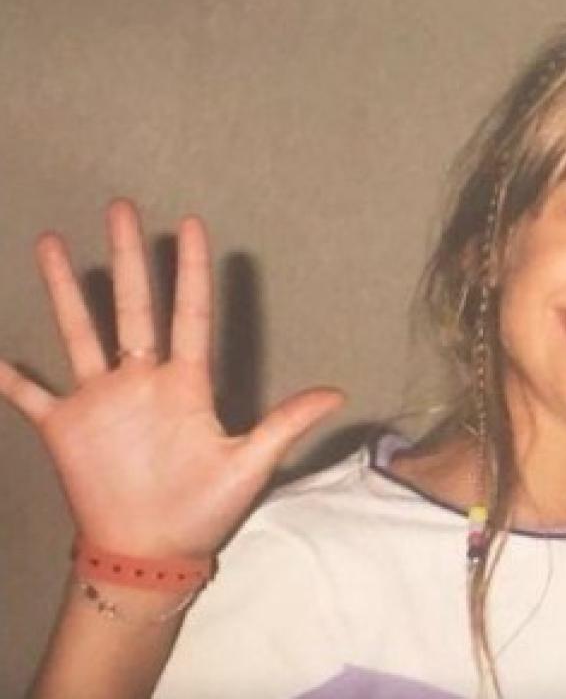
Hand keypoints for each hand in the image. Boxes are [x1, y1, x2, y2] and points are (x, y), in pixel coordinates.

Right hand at [0, 199, 343, 559]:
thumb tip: (338, 393)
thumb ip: (286, 423)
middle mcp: (142, 381)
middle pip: (132, 307)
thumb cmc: (206, 510)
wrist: (154, 552)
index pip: (190, 314)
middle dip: (127, 258)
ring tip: (51, 241)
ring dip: (63, 290)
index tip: (193, 225)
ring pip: (79, 332)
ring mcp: (101, 401)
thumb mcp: (251, 464)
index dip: (191, 272)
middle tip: (123, 207)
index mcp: (186, 384)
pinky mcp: (65, 428)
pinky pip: (30, 396)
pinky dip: (8, 377)